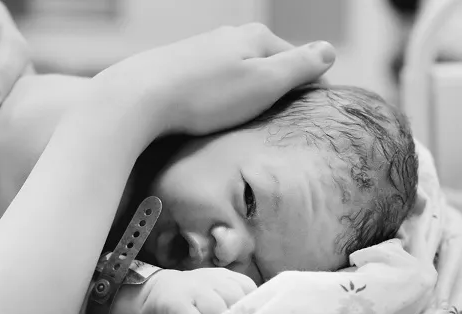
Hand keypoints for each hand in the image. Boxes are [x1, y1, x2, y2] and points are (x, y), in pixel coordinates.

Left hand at [95, 23, 335, 136]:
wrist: (140, 97)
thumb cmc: (205, 95)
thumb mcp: (263, 82)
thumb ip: (299, 66)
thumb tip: (329, 50)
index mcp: (255, 38)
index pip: (298, 60)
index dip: (310, 87)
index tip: (316, 114)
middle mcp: (228, 38)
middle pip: (266, 65)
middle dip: (278, 90)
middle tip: (283, 120)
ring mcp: (201, 52)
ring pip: (238, 74)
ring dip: (248, 95)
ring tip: (249, 121)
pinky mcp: (179, 70)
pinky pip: (213, 84)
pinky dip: (221, 99)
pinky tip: (214, 114)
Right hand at [142, 268, 256, 313]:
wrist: (155, 292)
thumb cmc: (194, 300)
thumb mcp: (217, 294)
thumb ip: (237, 304)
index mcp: (226, 277)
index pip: (249, 289)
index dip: (253, 309)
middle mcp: (212, 279)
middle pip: (236, 300)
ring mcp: (193, 288)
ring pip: (216, 310)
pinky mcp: (176, 302)